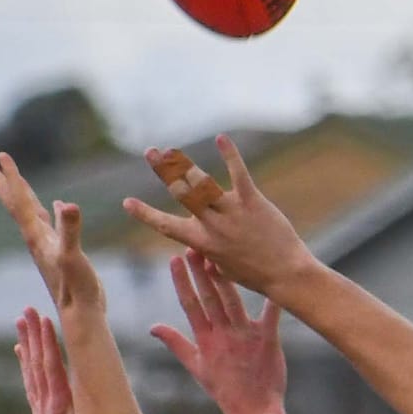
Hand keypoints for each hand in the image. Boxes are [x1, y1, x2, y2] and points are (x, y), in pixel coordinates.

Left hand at [0, 153, 104, 315]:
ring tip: (16, 179)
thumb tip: (66, 205)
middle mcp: (36, 239)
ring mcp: (47, 246)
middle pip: (15, 204)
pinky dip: (49, 211)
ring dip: (22, 194)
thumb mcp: (72, 255)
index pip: (19, 200)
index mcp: (36, 236)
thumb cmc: (76, 288)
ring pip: (30, 212)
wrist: (81, 314)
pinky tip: (55, 206)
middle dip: (2, 182)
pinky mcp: (60, 252)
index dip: (10, 176)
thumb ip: (69, 230)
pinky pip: (50, 224)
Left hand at [15, 305, 84, 413]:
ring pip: (32, 370)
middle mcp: (48, 404)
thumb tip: (97, 385)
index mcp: (63, 406)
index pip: (54, 366)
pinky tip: (21, 353)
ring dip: (27, 345)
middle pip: (38, 363)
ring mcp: (42, 410)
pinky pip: (31, 384)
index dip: (49, 342)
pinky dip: (26, 366)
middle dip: (33, 335)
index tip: (44, 318)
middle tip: (26, 310)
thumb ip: (90, 411)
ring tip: (20, 322)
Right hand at [124, 136, 308, 298]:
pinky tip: (221, 138)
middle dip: (162, 171)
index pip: (166, 227)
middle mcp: (211, 226)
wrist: (285, 275)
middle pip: (180, 194)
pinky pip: (238, 173)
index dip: (145, 214)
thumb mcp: (225, 269)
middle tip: (149, 152)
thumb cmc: (256, 275)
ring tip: (170, 149)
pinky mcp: (251, 201)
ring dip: (183, 164)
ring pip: (201, 184)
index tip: (127, 203)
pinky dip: (230, 154)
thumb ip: (209, 256)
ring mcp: (230, 212)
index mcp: (202, 244)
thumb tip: (197, 253)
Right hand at [150, 251, 286, 413]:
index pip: (190, 305)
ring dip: (226, 278)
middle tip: (195, 245)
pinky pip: (270, 317)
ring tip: (220, 255)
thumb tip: (153, 328)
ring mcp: (245, 338)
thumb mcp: (196, 367)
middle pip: (210, 298)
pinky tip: (272, 281)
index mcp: (205, 340)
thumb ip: (175, 344)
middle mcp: (223, 336)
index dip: (182, 281)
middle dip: (201, 271)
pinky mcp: (267, 342)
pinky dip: (272, 301)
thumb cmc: (225, 389)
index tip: (174, 259)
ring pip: (233, 302)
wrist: (253, 412)